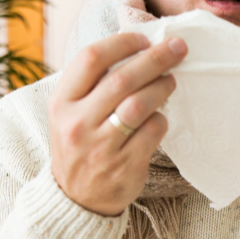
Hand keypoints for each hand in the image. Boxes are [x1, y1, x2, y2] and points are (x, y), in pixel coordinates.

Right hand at [48, 33, 186, 215]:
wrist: (75, 199)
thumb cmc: (80, 144)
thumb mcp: (70, 112)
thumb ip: (93, 84)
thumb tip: (138, 48)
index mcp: (61, 102)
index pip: (91, 58)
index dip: (122, 43)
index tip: (145, 39)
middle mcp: (77, 123)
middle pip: (122, 79)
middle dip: (155, 59)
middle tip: (178, 48)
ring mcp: (100, 146)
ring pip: (140, 104)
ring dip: (162, 87)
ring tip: (171, 80)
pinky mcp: (124, 165)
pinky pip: (153, 131)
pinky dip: (161, 119)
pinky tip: (160, 117)